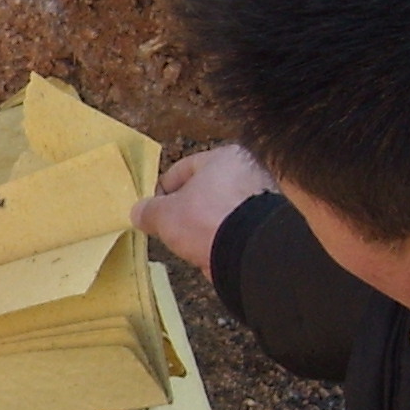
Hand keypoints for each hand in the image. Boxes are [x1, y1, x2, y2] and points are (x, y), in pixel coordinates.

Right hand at [131, 143, 278, 277]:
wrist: (252, 253)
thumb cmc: (206, 221)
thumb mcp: (164, 216)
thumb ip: (148, 211)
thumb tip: (139, 212)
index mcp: (224, 156)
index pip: (181, 169)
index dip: (161, 192)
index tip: (153, 211)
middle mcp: (250, 170)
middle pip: (204, 190)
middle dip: (186, 210)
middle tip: (171, 229)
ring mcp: (264, 197)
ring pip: (221, 211)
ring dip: (205, 226)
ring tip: (192, 244)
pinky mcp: (270, 223)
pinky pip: (236, 228)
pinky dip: (223, 238)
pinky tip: (212, 252)